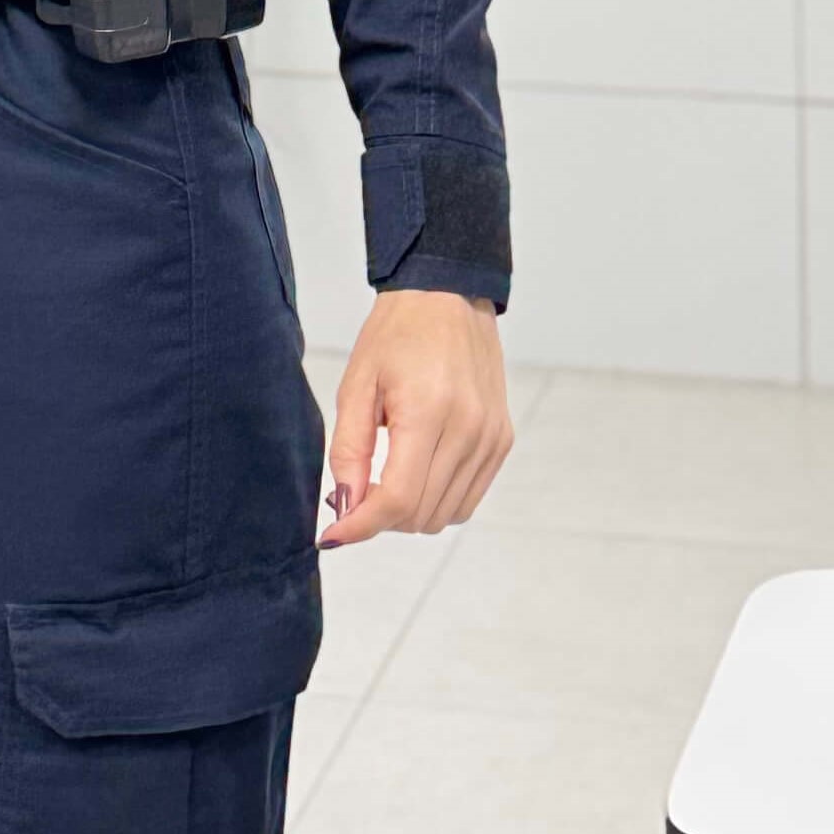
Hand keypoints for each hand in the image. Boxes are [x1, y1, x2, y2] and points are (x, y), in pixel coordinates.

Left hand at [319, 290, 511, 546]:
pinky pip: (468, 498)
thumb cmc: (396, 335)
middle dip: (380, 517)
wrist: (448, 297)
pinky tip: (416, 470)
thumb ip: (349, 449)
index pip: (398, 498)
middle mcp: (469, 431)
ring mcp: (491, 439)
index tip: (331, 536)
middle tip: (356, 491)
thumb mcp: (358, 384)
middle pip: (421, 513)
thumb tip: (345, 506)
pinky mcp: (502, 441)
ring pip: (446, 514)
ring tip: (386, 476)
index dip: (362, 526)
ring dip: (409, 512)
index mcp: (428, 412)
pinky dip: (437, 499)